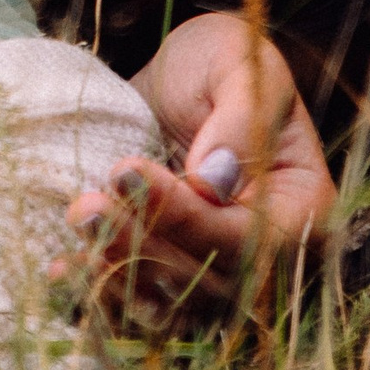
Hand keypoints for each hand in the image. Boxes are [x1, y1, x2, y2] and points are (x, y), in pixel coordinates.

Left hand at [71, 11, 335, 314]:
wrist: (177, 80)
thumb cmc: (219, 63)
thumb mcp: (239, 63)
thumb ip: (239, 116)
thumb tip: (215, 182)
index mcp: (303, 206)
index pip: (250, 237)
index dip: (187, 217)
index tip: (126, 171)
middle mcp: (270, 256)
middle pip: (211, 282)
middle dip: (143, 247)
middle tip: (85, 206)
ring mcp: (221, 274)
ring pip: (176, 303)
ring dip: (119, 272)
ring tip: (77, 226)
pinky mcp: (178, 279)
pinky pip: (146, 305)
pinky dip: (105, 292)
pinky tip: (65, 267)